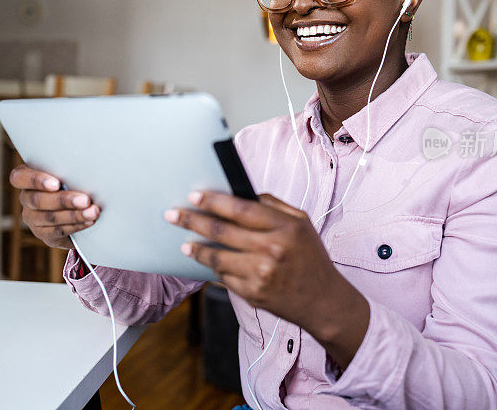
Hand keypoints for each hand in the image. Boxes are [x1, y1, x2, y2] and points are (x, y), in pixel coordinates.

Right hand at [9, 164, 100, 249]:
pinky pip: (58, 230)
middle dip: (64, 200)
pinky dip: (76, 225)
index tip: (56, 183)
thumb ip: (68, 170)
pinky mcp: (43, 233)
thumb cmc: (71, 180)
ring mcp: (32, 217)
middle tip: (85, 200)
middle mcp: (26, 198)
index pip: (19, 178)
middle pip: (37, 200)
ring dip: (74, 215)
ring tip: (92, 212)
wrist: (76, 205)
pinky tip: (89, 221)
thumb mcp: (66, 172)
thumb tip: (89, 167)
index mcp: (26, 177)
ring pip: (50, 217)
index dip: (36, 180)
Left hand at [165, 191, 368, 366]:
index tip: (193, 196)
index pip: (240, 209)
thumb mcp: (301, 223)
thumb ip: (273, 205)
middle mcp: (271, 250)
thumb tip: (241, 194)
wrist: (324, 302)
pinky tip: (207, 263)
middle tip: (172, 215)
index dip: (213, 201)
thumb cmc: (311, 258)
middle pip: (221, 231)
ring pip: (216, 257)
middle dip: (192, 221)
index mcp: (285, 228)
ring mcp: (260, 275)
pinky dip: (213, 269)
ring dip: (196, 249)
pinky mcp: (252, 294)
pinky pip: (223, 278)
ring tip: (185, 244)